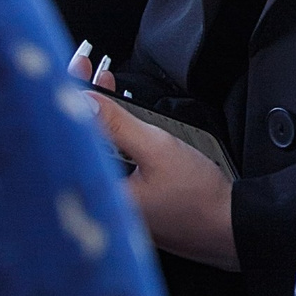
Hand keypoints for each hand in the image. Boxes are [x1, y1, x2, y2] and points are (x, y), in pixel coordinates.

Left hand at [73, 48, 237, 267]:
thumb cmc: (199, 199)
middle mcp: (101, 202)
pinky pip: (111, 162)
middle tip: (86, 70)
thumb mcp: (158, 150)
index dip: (65, 102)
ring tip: (102, 84)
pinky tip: (118, 118)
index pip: (68, 142)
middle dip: (80, 104)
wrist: (230, 225)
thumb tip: (84, 100)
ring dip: (98, 117)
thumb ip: (118, 124)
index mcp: (99, 195)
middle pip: (79, 144)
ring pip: (96, 152)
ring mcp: (114, 203)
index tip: (73, 73)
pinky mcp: (129, 200)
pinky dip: (112, 137)